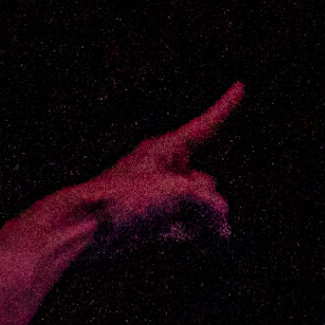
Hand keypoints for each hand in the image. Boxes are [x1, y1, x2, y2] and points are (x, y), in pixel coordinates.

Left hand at [73, 82, 242, 254]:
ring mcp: (157, 196)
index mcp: (166, 148)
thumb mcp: (177, 193)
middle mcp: (163, 169)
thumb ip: (209, 203)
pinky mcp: (150, 221)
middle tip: (199, 214)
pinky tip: (180, 237)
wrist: (85, 228)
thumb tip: (221, 226)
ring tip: (197, 230)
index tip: (240, 86)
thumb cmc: (122, 199)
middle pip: (206, 181)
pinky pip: (183, 225)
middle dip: (211, 200)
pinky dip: (187, 232)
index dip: (225, 106)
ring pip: (197, 206)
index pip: (205, 124)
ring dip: (204, 220)